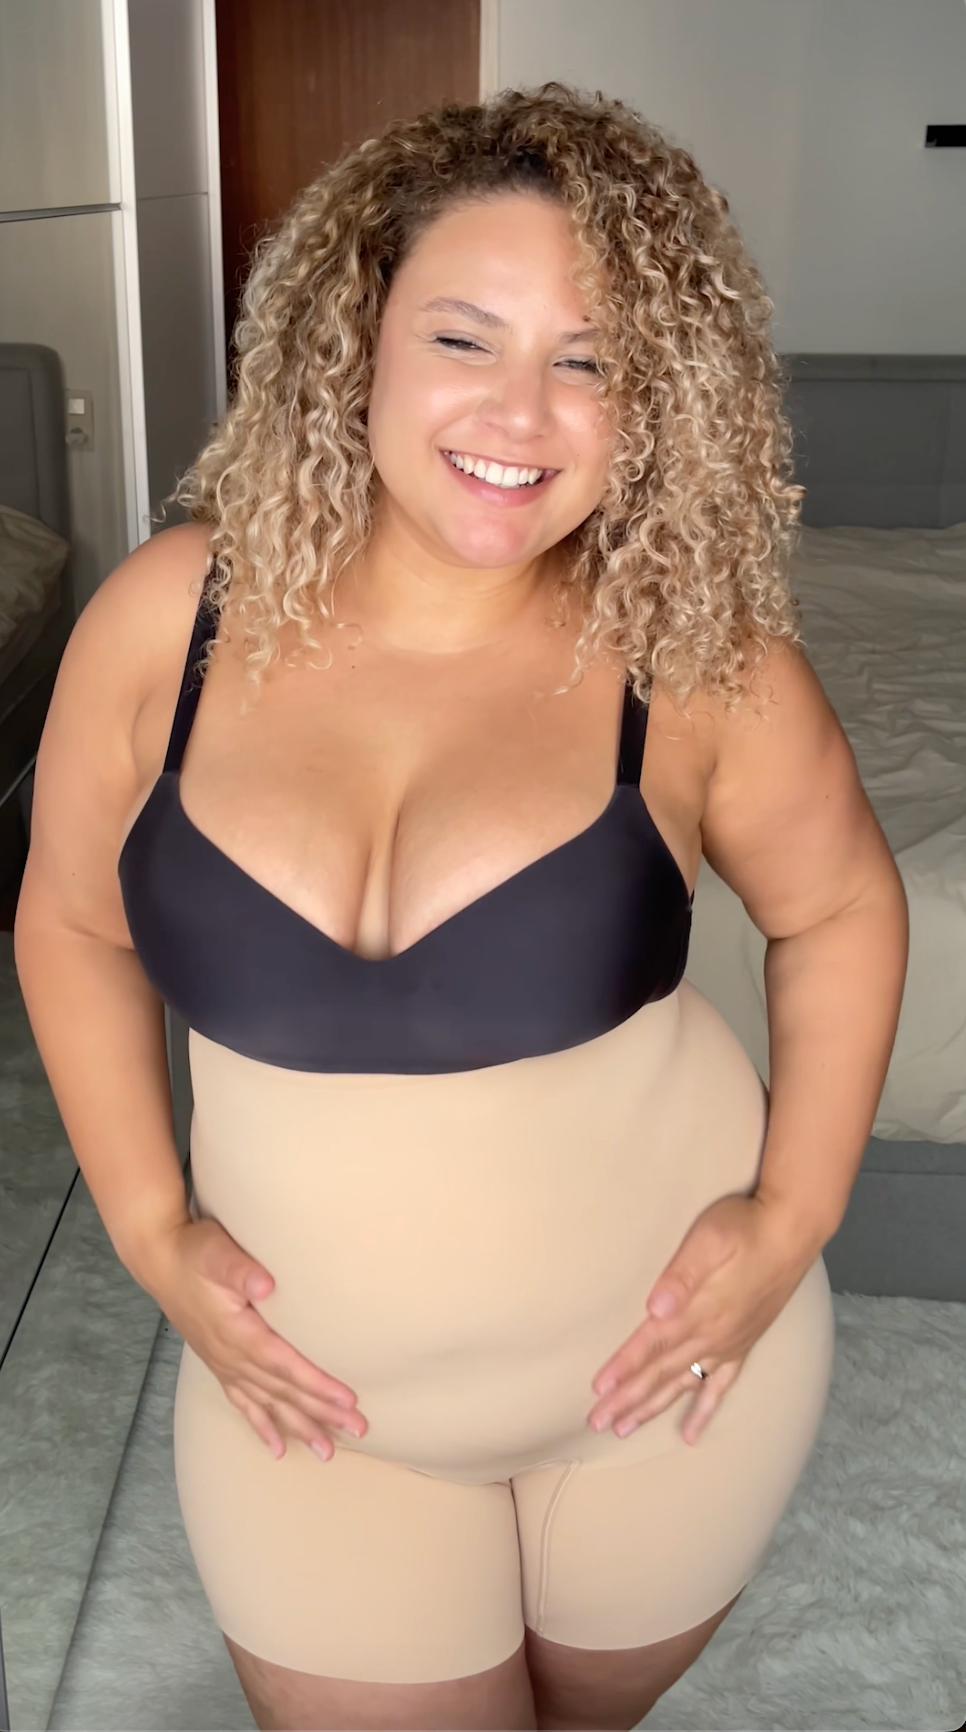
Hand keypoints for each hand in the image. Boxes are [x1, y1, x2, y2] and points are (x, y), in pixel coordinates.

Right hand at [142, 1217, 367, 1461]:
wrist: (160, 1261)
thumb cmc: (194, 1253)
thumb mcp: (216, 1253)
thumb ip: (240, 1270)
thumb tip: (266, 1285)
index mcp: (237, 1333)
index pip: (284, 1366)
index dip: (316, 1384)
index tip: (348, 1400)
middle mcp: (231, 1357)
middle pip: (283, 1393)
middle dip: (321, 1413)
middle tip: (357, 1429)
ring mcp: (225, 1365)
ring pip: (267, 1405)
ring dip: (298, 1427)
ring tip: (326, 1451)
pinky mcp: (220, 1365)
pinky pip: (244, 1405)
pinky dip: (263, 1427)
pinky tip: (279, 1449)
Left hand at [587, 1192, 814, 1445]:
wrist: (792, 1231)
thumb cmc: (744, 1228)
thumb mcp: (709, 1240)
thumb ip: (681, 1275)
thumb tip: (655, 1306)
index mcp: (698, 1311)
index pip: (652, 1345)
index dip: (624, 1368)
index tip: (598, 1389)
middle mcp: (711, 1336)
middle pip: (661, 1373)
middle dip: (628, 1399)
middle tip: (598, 1422)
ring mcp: (728, 1344)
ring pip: (683, 1385)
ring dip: (653, 1408)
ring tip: (625, 1429)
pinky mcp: (743, 1344)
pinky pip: (721, 1388)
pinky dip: (704, 1411)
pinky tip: (691, 1436)